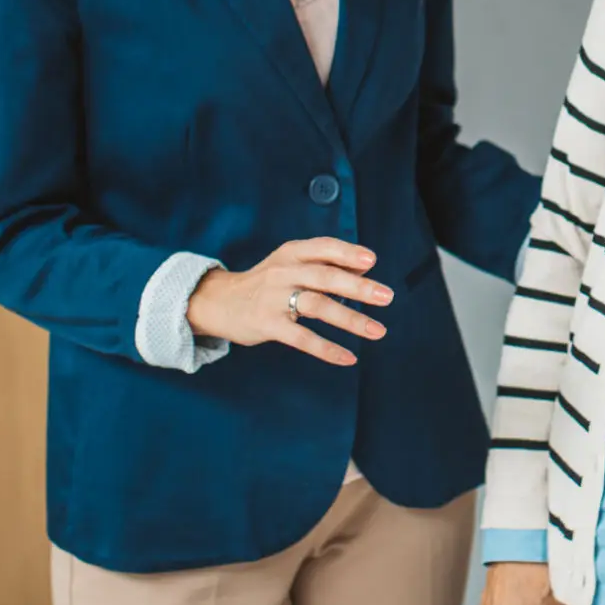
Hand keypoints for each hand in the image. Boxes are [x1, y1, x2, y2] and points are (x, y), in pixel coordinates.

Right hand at [185, 238, 392, 366]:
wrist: (217, 302)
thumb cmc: (266, 282)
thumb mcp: (290, 264)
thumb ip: (325, 262)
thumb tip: (368, 263)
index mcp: (291, 253)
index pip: (323, 247)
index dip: (348, 252)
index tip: (372, 261)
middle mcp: (283, 272)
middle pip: (325, 276)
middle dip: (358, 286)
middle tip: (386, 297)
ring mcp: (274, 299)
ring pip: (318, 306)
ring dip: (351, 320)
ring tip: (377, 331)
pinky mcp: (267, 325)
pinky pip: (302, 338)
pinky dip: (327, 349)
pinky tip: (348, 357)